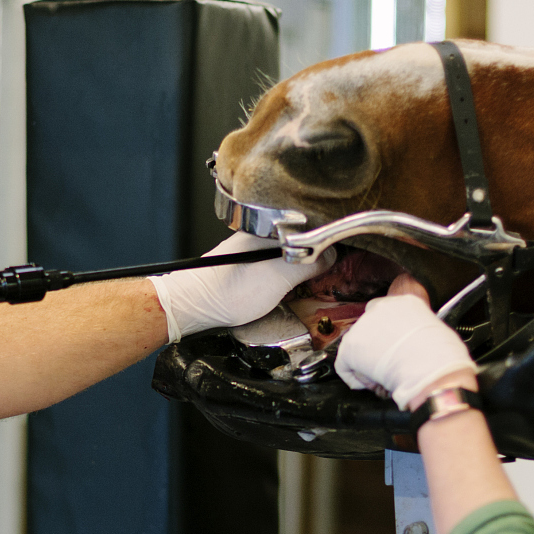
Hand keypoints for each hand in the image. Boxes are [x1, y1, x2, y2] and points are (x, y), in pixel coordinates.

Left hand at [150, 232, 335, 342]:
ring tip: (312, 280)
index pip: (311, 225)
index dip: (330, 239)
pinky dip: (288, 274)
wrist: (190, 307)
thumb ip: (307, 265)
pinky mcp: (248, 264)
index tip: (343, 254)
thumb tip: (332, 255)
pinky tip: (290, 286)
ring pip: (290, 253)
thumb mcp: (276, 279)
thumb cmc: (224, 293)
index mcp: (268, 229)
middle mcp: (260, 234)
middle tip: (329, 273)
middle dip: (318, 254)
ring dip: (303, 266)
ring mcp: (253, 248)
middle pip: (302, 238)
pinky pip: (278, 264)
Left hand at [335, 277, 476, 408]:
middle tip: (389, 365)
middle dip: (377, 349)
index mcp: (405, 302)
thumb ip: (421, 333)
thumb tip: (420, 344)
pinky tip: (374, 384)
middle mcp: (381, 308)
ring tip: (386, 377)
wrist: (432, 372)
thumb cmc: (442, 358)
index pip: (387, 314)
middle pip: (370, 330)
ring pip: (358, 349)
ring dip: (368, 365)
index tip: (394, 348)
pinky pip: (345, 367)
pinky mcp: (350, 347)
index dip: (389, 335)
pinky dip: (357, 379)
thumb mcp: (437, 334)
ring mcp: (362, 326)